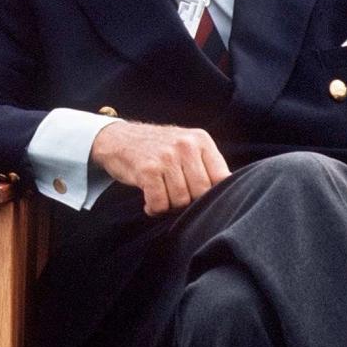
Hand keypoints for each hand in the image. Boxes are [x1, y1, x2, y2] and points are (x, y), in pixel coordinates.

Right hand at [90, 121, 230, 214]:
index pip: (223, 178)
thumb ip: (205, 165)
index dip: (212, 195)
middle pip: (201, 193)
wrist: (117, 138)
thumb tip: (230, 196)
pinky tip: (149, 201)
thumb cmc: (155, 149)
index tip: (199, 198)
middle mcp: (185, 145)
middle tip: (174, 196)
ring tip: (160, 196)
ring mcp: (166, 156)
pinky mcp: (148, 170)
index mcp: (200, 140)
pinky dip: (154, 208)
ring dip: (168, 206)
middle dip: (188, 202)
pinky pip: (160, 203)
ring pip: (181, 201)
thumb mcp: (185, 147)